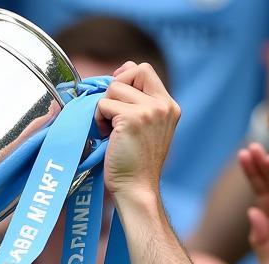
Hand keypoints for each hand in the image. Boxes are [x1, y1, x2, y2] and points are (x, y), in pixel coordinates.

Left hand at [96, 62, 179, 204]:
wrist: (136, 188)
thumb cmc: (134, 164)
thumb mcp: (144, 128)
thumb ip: (138, 102)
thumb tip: (121, 73)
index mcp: (169, 106)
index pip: (145, 70)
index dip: (126, 76)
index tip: (115, 96)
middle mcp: (163, 105)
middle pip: (132, 71)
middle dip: (115, 89)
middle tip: (110, 114)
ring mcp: (149, 110)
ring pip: (114, 88)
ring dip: (104, 108)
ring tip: (108, 130)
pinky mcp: (132, 118)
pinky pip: (104, 105)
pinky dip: (98, 119)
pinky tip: (105, 136)